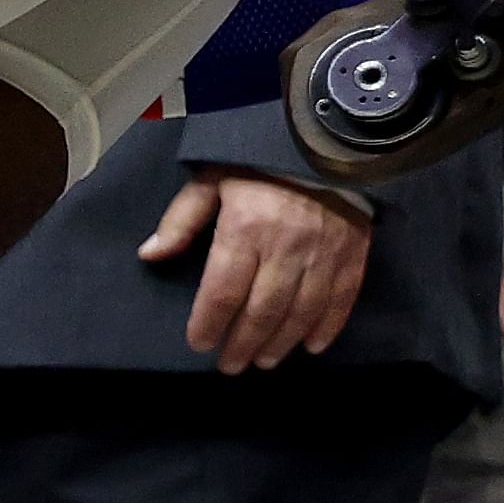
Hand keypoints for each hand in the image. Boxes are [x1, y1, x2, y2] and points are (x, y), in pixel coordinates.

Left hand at [144, 169, 369, 371]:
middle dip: (244, 343)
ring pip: (301, 310)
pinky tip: (311, 345)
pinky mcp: (353, 251)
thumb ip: (182, 220)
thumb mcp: (210, 179)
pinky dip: (327, 326)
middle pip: (262, 309)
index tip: (199, 344)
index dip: (209, 323)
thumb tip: (150, 255)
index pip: (222, 291)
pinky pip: (342, 297)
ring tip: (264, 361)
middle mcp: (286, 246)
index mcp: (245, 228)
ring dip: (281, 342)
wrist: (327, 137)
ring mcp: (324, 252)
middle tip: (231, 365)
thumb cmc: (258, 159)